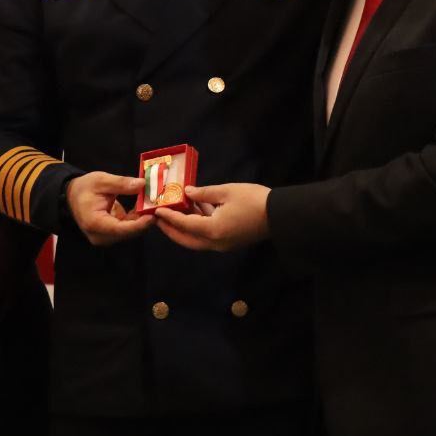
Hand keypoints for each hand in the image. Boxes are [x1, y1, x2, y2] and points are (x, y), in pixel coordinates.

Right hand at [65, 172, 153, 245]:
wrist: (72, 196)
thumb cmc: (84, 188)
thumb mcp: (101, 181)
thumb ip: (122, 184)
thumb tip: (142, 184)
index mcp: (95, 223)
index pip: (121, 229)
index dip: (140, 223)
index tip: (154, 214)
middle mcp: (100, 235)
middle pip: (128, 232)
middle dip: (144, 220)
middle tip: (159, 205)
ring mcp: (105, 237)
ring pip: (130, 232)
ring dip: (142, 219)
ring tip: (153, 204)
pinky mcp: (110, 235)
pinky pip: (127, 229)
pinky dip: (136, 218)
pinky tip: (143, 206)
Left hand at [154, 183, 270, 251]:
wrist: (279, 215)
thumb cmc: (253, 200)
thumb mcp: (226, 191)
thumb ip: (204, 193)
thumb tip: (187, 192)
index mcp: (213, 230)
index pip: (184, 225)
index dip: (169, 217)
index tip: (156, 211)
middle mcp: (215, 242)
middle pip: (187, 240)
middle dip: (171, 230)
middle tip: (159, 219)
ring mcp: (223, 244)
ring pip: (197, 240)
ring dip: (185, 228)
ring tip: (174, 213)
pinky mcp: (230, 242)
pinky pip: (207, 237)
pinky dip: (198, 227)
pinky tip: (195, 211)